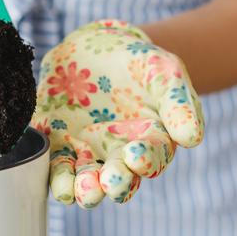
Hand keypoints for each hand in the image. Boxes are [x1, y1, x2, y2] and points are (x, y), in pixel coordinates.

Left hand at [31, 20, 204, 207]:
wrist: (99, 45)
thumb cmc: (140, 62)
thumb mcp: (165, 73)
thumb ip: (178, 104)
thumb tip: (192, 139)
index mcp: (149, 142)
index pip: (151, 160)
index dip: (145, 161)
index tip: (136, 155)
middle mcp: (116, 155)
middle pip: (116, 181)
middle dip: (112, 185)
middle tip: (107, 181)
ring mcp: (84, 151)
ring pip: (82, 182)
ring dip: (79, 190)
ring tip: (75, 190)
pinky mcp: (55, 142)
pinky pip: (51, 164)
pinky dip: (48, 172)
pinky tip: (44, 171)